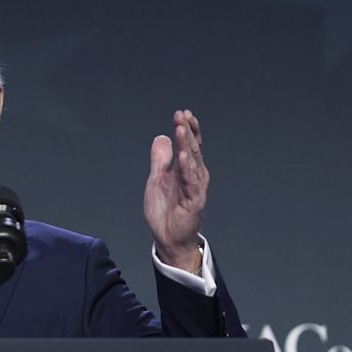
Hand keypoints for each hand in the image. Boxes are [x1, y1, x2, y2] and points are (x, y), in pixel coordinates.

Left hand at [143, 109, 206, 273]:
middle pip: (192, 149)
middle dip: (187, 131)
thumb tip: (162, 137)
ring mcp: (195, 188)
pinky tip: (183, 156)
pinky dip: (187, 169)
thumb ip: (160, 159)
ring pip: (192, 162)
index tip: (182, 114)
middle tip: (182, 115)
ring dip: (187, 145)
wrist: (168, 238)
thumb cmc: (165, 211)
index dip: (187, 129)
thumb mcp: (157, 180)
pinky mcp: (193, 201)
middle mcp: (194, 176)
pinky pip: (190, 182)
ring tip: (181, 129)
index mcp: (186, 170)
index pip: (189, 145)